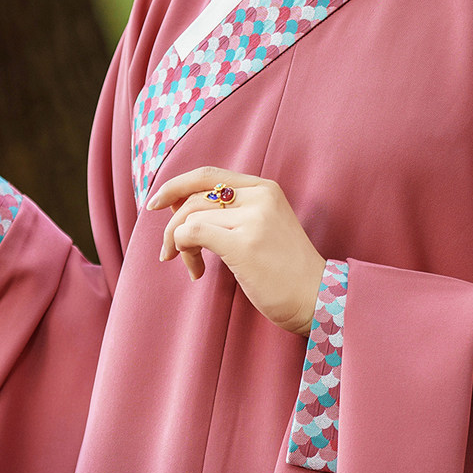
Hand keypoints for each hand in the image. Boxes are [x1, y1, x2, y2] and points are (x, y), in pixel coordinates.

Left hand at [147, 167, 326, 335]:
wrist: (317, 298)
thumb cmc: (285, 271)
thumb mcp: (262, 228)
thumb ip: (228, 213)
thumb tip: (177, 207)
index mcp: (265, 189)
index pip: (208, 175)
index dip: (176, 186)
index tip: (155, 204)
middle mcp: (260, 197)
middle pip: (194, 198)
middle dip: (173, 227)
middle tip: (171, 253)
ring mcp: (254, 219)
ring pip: (190, 218)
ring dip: (179, 244)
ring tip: (193, 267)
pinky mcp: (244, 244)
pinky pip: (193, 234)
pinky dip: (185, 251)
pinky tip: (197, 271)